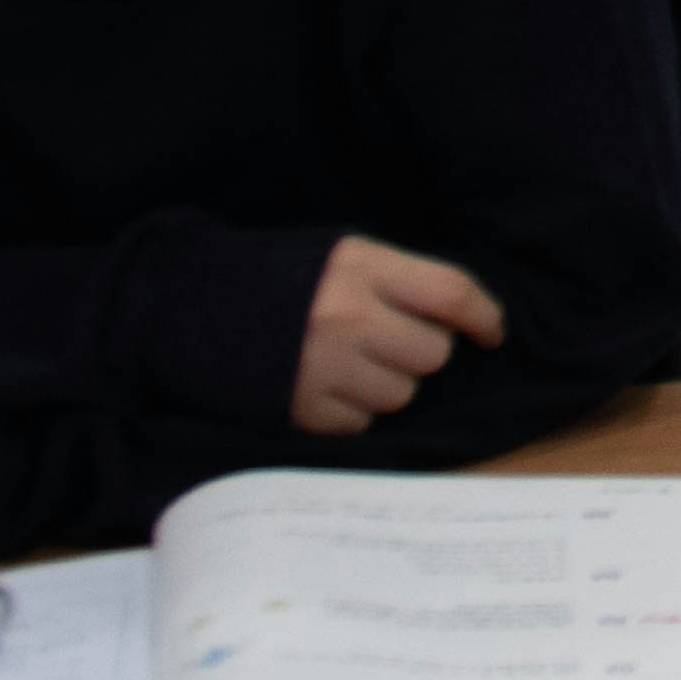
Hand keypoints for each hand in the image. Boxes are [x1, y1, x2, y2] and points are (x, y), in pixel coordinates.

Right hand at [291, 238, 501, 437]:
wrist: (186, 304)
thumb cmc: (277, 277)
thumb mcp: (341, 257)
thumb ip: (398, 281)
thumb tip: (460, 319)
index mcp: (361, 268)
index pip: (451, 294)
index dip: (484, 316)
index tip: (493, 333)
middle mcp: (346, 317)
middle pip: (432, 353)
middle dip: (421, 350)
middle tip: (390, 341)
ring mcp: (322, 367)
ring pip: (402, 394)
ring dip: (389, 383)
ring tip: (351, 363)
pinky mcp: (299, 409)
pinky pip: (362, 422)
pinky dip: (354, 410)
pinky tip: (327, 386)